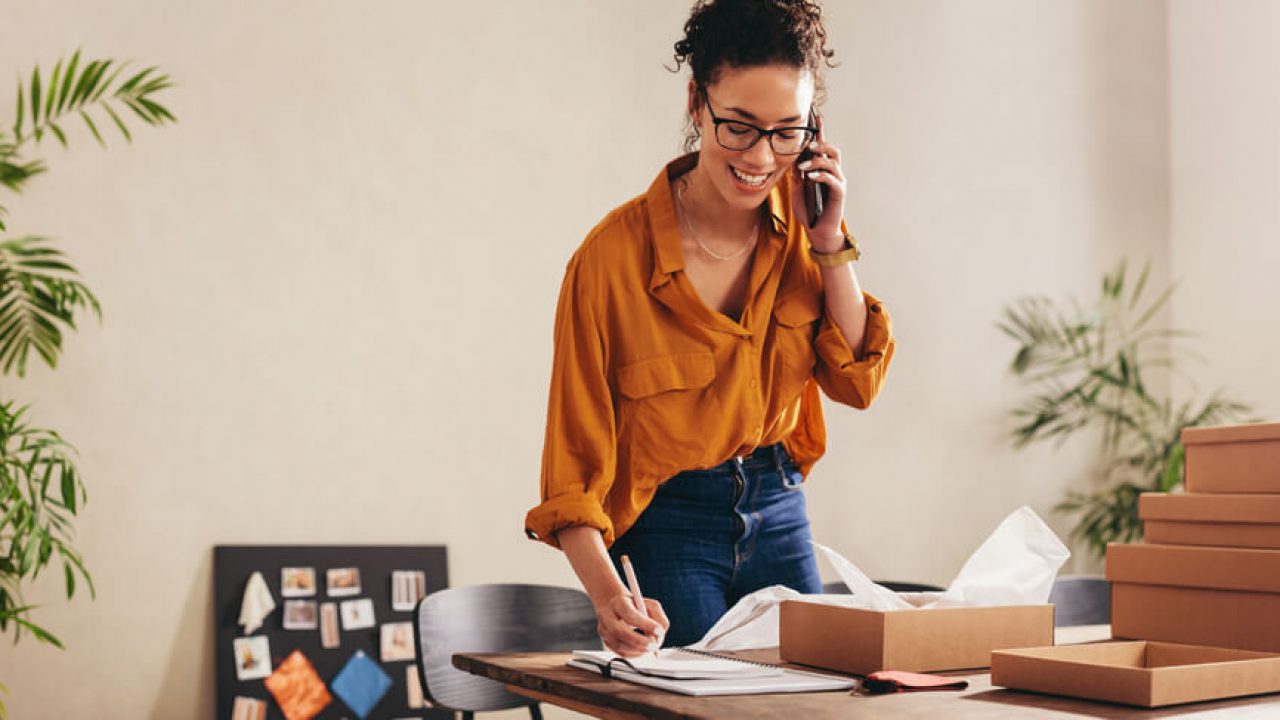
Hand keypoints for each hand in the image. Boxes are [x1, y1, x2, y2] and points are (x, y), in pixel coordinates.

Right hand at [594, 593, 669, 657]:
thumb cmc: (634, 605)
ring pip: (619, 645)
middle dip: (640, 641)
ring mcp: (604, 630)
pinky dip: (634, 654)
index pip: (629, 615)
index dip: (645, 624)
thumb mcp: (649, 604)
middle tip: (654, 644)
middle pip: (620, 632)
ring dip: (639, 650)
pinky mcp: (606, 641)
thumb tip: (660, 633)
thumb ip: (658, 616)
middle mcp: (607, 616)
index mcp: (618, 603)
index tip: (659, 630)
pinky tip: (643, 650)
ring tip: (651, 647)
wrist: (616, 606)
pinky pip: (620, 652)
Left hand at [789, 116, 847, 252]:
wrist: (817, 230)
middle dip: (820, 145)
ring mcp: (838, 182)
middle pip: (832, 150)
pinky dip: (821, 176)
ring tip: (804, 167)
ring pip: (833, 162)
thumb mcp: (798, 188)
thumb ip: (797, 174)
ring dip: (817, 161)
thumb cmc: (809, 210)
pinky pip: (833, 180)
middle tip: (806, 146)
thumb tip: (789, 158)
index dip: (820, 131)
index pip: (822, 147)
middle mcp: (833, 173)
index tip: (815, 116)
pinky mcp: (839, 193)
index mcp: (823, 170)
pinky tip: (810, 177)